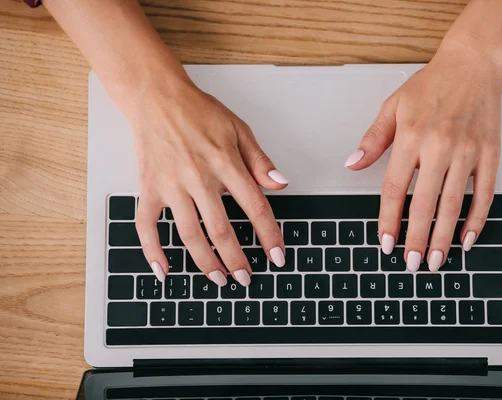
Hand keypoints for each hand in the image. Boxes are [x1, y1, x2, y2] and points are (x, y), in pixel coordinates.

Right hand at [130, 78, 288, 285]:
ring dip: (205, 262)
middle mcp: (198, 177)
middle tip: (246, 278)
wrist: (156, 97)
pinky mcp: (149, 188)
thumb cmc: (198, 112)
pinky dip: (153, 250)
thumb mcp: (239, 129)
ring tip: (219, 279)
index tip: (277, 256)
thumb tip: (280, 184)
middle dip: (237, 259)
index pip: (254, 206)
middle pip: (221, 229)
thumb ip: (259, 160)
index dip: (269, 235)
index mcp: (226, 163)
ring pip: (190, 234)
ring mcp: (171, 185)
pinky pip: (147, 225)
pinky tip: (164, 270)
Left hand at [345, 48, 501, 271]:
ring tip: (437, 260)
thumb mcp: (392, 106)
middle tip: (411, 263)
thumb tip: (352, 164)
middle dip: (417, 239)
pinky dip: (477, 219)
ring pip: (453, 204)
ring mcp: (467, 152)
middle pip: (424, 204)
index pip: (395, 189)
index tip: (385, 242)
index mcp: (410, 137)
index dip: (389, 220)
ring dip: (444, 237)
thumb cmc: (430, 85)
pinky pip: (484, 194)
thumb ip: (372, 140)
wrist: (473, 66)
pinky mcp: (489, 154)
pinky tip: (467, 238)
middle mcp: (439, 147)